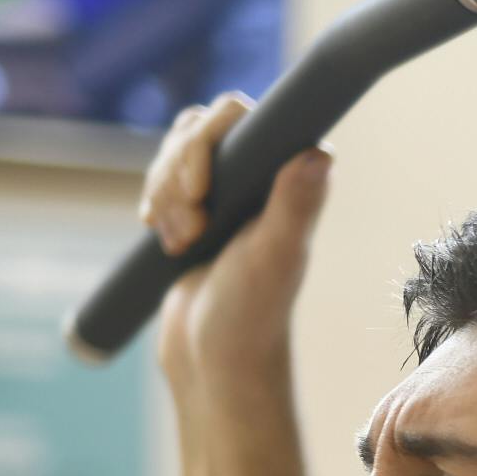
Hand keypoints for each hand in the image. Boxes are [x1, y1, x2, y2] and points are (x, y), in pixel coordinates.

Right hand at [141, 94, 331, 398]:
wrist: (216, 359)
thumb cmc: (252, 314)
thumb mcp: (273, 256)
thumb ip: (295, 206)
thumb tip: (321, 154)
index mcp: (291, 179)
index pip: (239, 116)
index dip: (206, 141)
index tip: (198, 191)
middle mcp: (264, 179)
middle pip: (198, 127)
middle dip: (177, 175)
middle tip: (192, 232)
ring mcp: (229, 195)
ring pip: (174, 153)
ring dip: (164, 196)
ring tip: (184, 245)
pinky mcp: (199, 213)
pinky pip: (163, 181)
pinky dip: (155, 206)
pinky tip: (167, 241)